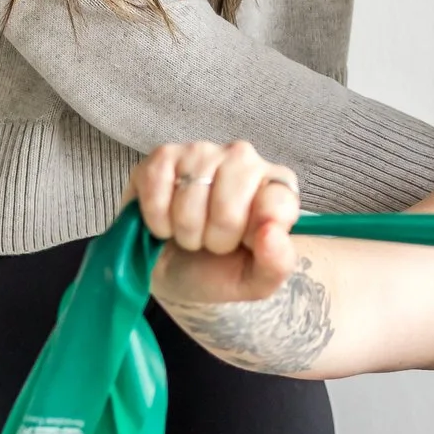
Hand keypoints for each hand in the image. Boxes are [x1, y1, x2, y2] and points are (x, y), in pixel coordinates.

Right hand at [132, 141, 303, 309]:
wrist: (168, 270)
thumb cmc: (217, 270)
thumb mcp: (254, 281)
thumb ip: (276, 263)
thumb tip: (270, 232)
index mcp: (276, 187)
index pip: (276, 204)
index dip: (253, 236)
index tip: (244, 245)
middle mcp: (244, 159)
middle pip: (229, 206)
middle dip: (215, 238)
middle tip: (211, 242)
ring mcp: (203, 152)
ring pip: (191, 196)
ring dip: (184, 230)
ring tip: (188, 232)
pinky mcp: (164, 155)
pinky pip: (158, 186)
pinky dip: (157, 217)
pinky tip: (164, 221)